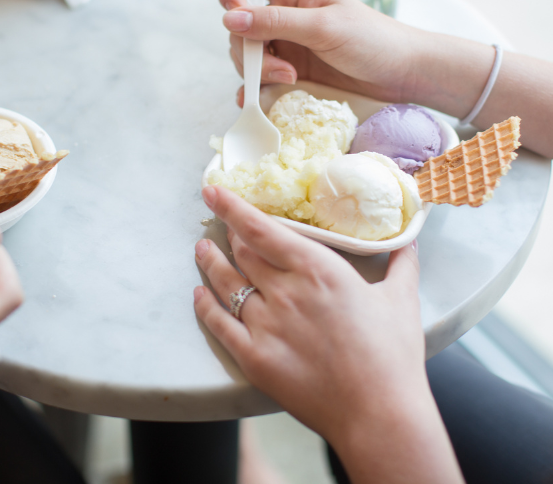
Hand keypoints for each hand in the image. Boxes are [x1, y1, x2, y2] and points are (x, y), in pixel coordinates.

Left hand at [193, 186, 462, 482]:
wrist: (380, 415)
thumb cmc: (392, 357)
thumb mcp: (401, 301)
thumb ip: (400, 264)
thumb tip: (409, 239)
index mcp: (317, 269)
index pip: (260, 229)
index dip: (231, 207)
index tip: (213, 191)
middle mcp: (284, 291)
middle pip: (241, 253)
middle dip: (227, 236)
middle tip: (220, 228)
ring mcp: (264, 324)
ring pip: (225, 283)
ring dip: (210, 263)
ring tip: (201, 249)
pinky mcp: (254, 357)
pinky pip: (218, 324)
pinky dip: (204, 305)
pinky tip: (198, 294)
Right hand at [218, 0, 424, 105]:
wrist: (402, 75)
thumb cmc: (372, 39)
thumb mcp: (323, 26)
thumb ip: (276, 21)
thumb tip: (230, 18)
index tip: (234, 17)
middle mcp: (284, 16)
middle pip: (240, 26)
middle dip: (251, 49)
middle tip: (281, 68)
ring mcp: (285, 45)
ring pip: (247, 55)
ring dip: (259, 72)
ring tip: (290, 80)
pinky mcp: (290, 72)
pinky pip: (259, 79)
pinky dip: (255, 89)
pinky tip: (256, 100)